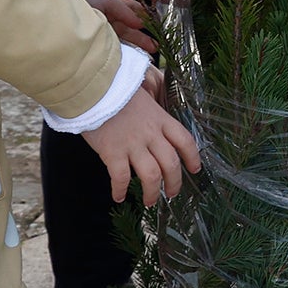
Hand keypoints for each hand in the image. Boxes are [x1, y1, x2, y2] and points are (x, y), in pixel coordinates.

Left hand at [82, 0, 157, 54]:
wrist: (63, 10)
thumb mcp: (106, 0)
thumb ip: (124, 10)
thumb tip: (141, 22)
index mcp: (113, 6)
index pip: (132, 10)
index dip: (144, 14)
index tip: (157, 21)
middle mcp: (110, 19)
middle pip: (131, 28)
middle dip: (143, 35)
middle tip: (156, 44)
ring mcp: (106, 31)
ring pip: (126, 38)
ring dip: (139, 44)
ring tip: (152, 50)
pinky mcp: (100, 41)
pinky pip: (117, 46)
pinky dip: (127, 50)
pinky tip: (136, 55)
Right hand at [82, 82, 198, 204]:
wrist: (92, 86)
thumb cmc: (114, 89)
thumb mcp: (142, 96)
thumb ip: (151, 112)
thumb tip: (154, 125)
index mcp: (160, 118)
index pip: (185, 140)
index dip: (193, 157)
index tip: (195, 168)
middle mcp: (150, 133)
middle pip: (171, 163)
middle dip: (174, 183)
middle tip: (171, 194)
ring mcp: (132, 143)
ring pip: (151, 175)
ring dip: (152, 192)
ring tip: (149, 201)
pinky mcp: (112, 151)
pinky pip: (121, 178)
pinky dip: (120, 190)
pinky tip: (118, 196)